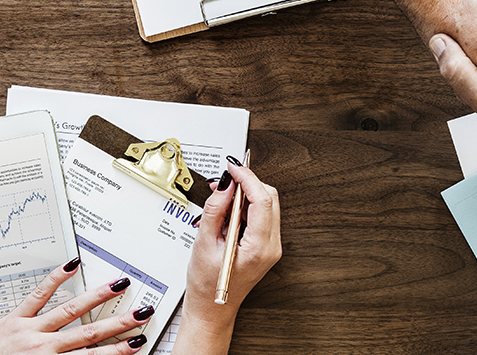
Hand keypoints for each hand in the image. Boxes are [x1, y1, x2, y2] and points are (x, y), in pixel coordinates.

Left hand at [0, 259, 153, 354]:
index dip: (117, 351)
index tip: (137, 342)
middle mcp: (43, 347)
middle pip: (88, 333)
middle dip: (118, 323)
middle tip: (141, 312)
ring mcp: (29, 330)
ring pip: (70, 310)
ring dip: (97, 297)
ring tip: (120, 284)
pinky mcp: (14, 318)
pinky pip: (37, 295)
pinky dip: (56, 278)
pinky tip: (72, 265)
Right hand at [176, 162, 280, 345]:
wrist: (212, 309)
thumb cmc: (206, 285)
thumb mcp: (204, 244)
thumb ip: (215, 211)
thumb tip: (225, 184)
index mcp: (259, 248)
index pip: (262, 200)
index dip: (248, 178)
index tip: (233, 167)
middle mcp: (271, 246)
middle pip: (269, 198)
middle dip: (248, 184)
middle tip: (225, 181)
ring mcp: (272, 246)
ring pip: (267, 204)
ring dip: (246, 195)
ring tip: (221, 203)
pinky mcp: (267, 245)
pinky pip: (262, 215)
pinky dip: (246, 207)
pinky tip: (228, 214)